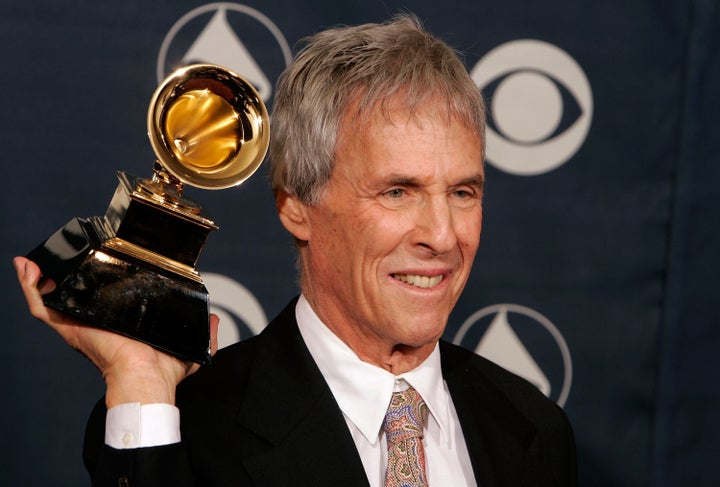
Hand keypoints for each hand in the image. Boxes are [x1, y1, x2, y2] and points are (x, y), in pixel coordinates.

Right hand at [13, 256, 218, 406]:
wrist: (148, 378)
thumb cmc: (164, 372)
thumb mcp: (191, 349)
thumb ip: (205, 332)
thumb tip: (214, 318)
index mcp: (118, 327)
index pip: (102, 304)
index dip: (94, 285)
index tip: (94, 263)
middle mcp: (95, 324)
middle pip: (73, 297)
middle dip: (64, 277)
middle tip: (63, 256)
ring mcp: (80, 325)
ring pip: (52, 299)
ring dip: (40, 278)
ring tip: (36, 258)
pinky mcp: (70, 327)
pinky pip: (42, 307)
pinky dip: (30, 287)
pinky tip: (26, 267)